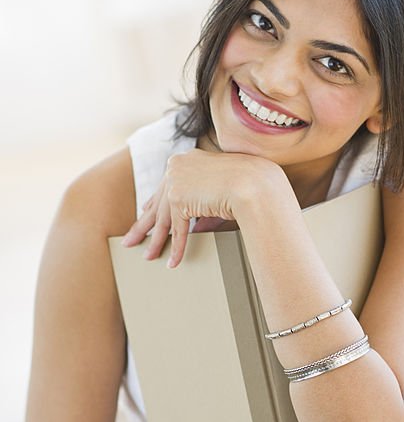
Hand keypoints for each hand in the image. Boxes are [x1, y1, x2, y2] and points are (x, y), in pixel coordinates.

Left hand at [121, 148, 283, 267]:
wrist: (254, 182)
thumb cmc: (247, 185)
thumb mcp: (219, 195)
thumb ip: (203, 210)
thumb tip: (196, 231)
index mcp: (186, 160)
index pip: (165, 186)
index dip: (153, 203)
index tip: (146, 212)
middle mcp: (176, 167)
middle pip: (157, 203)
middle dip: (145, 224)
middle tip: (132, 239)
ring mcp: (175, 180)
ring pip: (163, 218)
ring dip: (155, 241)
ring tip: (148, 256)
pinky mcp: (178, 196)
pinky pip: (177, 229)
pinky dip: (176, 247)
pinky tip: (172, 261)